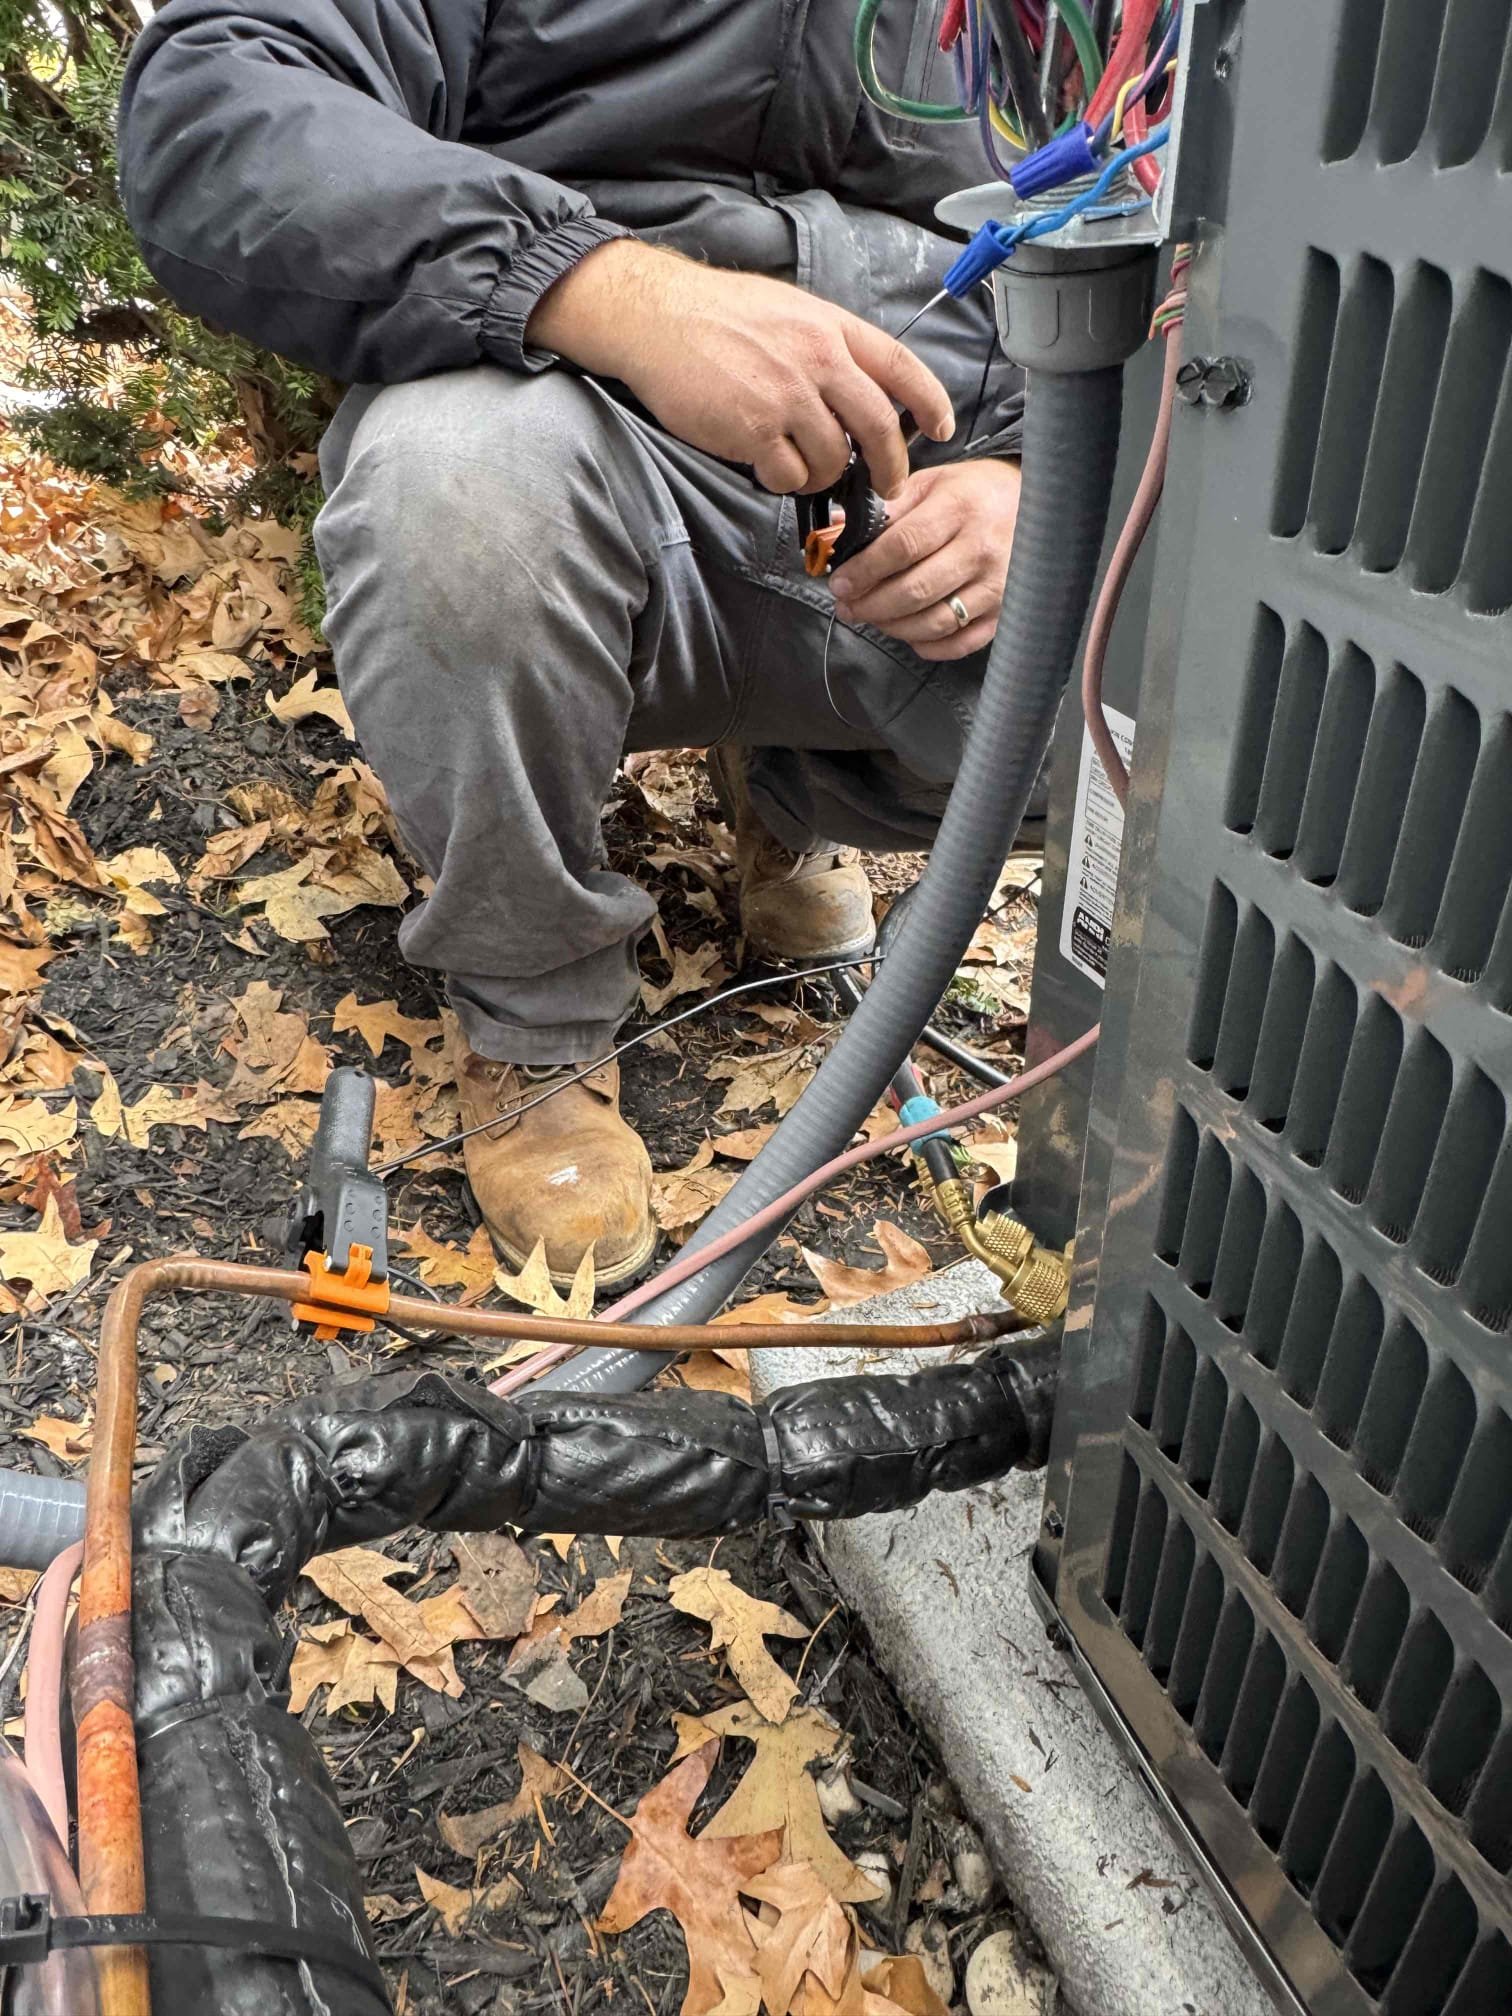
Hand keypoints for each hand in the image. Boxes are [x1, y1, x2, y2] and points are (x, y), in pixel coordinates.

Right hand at [525, 240, 953, 498]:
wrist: (657, 318)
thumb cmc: (718, 314)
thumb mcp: (788, 310)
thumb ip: (827, 347)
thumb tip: (856, 392)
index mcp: (831, 326)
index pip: (900, 366)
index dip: (929, 402)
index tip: (942, 429)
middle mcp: (817, 359)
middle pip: (878, 426)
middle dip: (891, 466)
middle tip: (888, 486)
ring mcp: (787, 396)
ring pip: (833, 459)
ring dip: (823, 474)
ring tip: (799, 464)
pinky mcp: (754, 429)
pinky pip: (788, 475)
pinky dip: (782, 479)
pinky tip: (763, 463)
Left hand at [829, 459, 1020, 661]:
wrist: (1039, 507)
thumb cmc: (974, 494)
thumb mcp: (931, 484)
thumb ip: (886, 509)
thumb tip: (837, 532)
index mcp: (959, 508)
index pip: (902, 547)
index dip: (865, 570)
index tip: (840, 582)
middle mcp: (981, 549)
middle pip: (914, 590)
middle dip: (870, 604)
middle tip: (848, 605)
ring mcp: (997, 586)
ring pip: (934, 623)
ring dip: (892, 627)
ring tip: (872, 616)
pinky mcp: (1005, 613)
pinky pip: (960, 644)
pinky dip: (928, 646)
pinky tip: (909, 632)